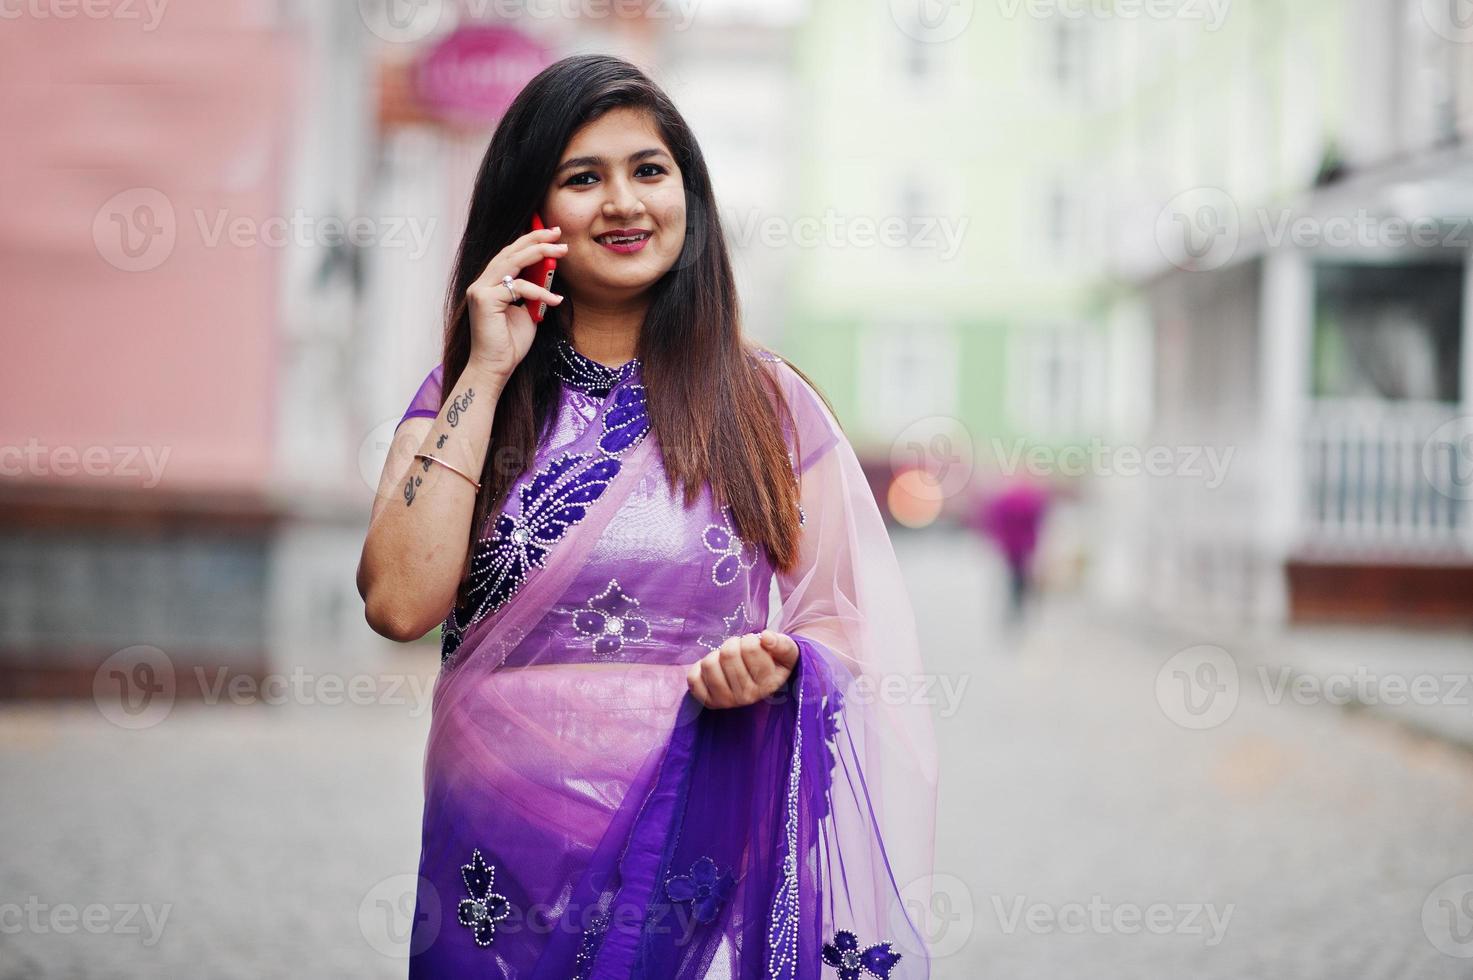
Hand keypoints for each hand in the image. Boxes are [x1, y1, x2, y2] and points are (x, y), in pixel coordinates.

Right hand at [465, 225, 566, 383]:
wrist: (495, 368)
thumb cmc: (510, 344)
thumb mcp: (527, 312)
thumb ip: (532, 292)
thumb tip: (547, 274)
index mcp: (489, 284)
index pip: (509, 255)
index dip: (528, 241)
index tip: (550, 233)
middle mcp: (481, 283)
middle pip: (510, 252)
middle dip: (535, 238)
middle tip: (557, 232)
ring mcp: (480, 290)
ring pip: (512, 262)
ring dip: (539, 253)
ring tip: (562, 250)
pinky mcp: (485, 300)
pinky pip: (519, 288)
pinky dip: (540, 292)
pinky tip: (555, 299)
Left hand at [687, 630, 800, 708]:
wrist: (759, 680)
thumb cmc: (773, 661)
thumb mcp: (786, 651)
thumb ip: (781, 643)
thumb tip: (766, 637)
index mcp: (768, 684)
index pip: (750, 648)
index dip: (750, 639)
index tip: (755, 645)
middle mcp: (748, 697)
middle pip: (728, 653)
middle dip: (732, 644)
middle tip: (739, 649)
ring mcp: (727, 702)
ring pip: (709, 664)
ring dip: (716, 654)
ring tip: (727, 659)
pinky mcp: (709, 702)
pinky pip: (693, 679)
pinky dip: (699, 667)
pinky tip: (714, 668)